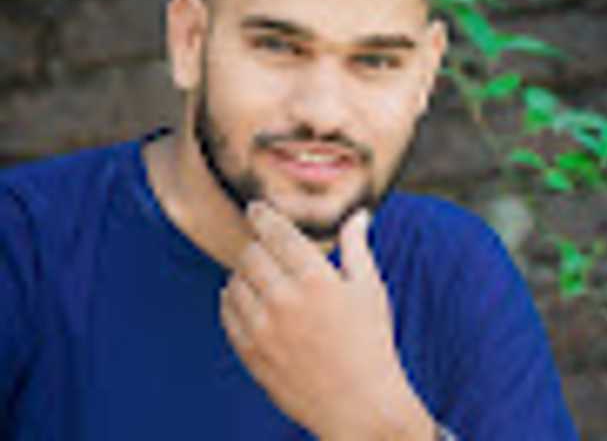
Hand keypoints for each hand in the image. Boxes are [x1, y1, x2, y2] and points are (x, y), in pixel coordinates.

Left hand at [220, 201, 430, 438]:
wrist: (360, 406)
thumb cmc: (371, 342)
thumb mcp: (370, 288)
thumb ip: (357, 246)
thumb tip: (359, 214)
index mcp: (316, 279)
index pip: (277, 232)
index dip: (262, 215)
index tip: (256, 208)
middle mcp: (285, 300)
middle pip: (250, 253)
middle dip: (257, 244)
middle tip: (265, 246)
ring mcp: (264, 329)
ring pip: (234, 281)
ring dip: (244, 272)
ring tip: (260, 275)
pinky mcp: (251, 353)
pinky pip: (227, 313)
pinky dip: (232, 299)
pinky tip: (247, 299)